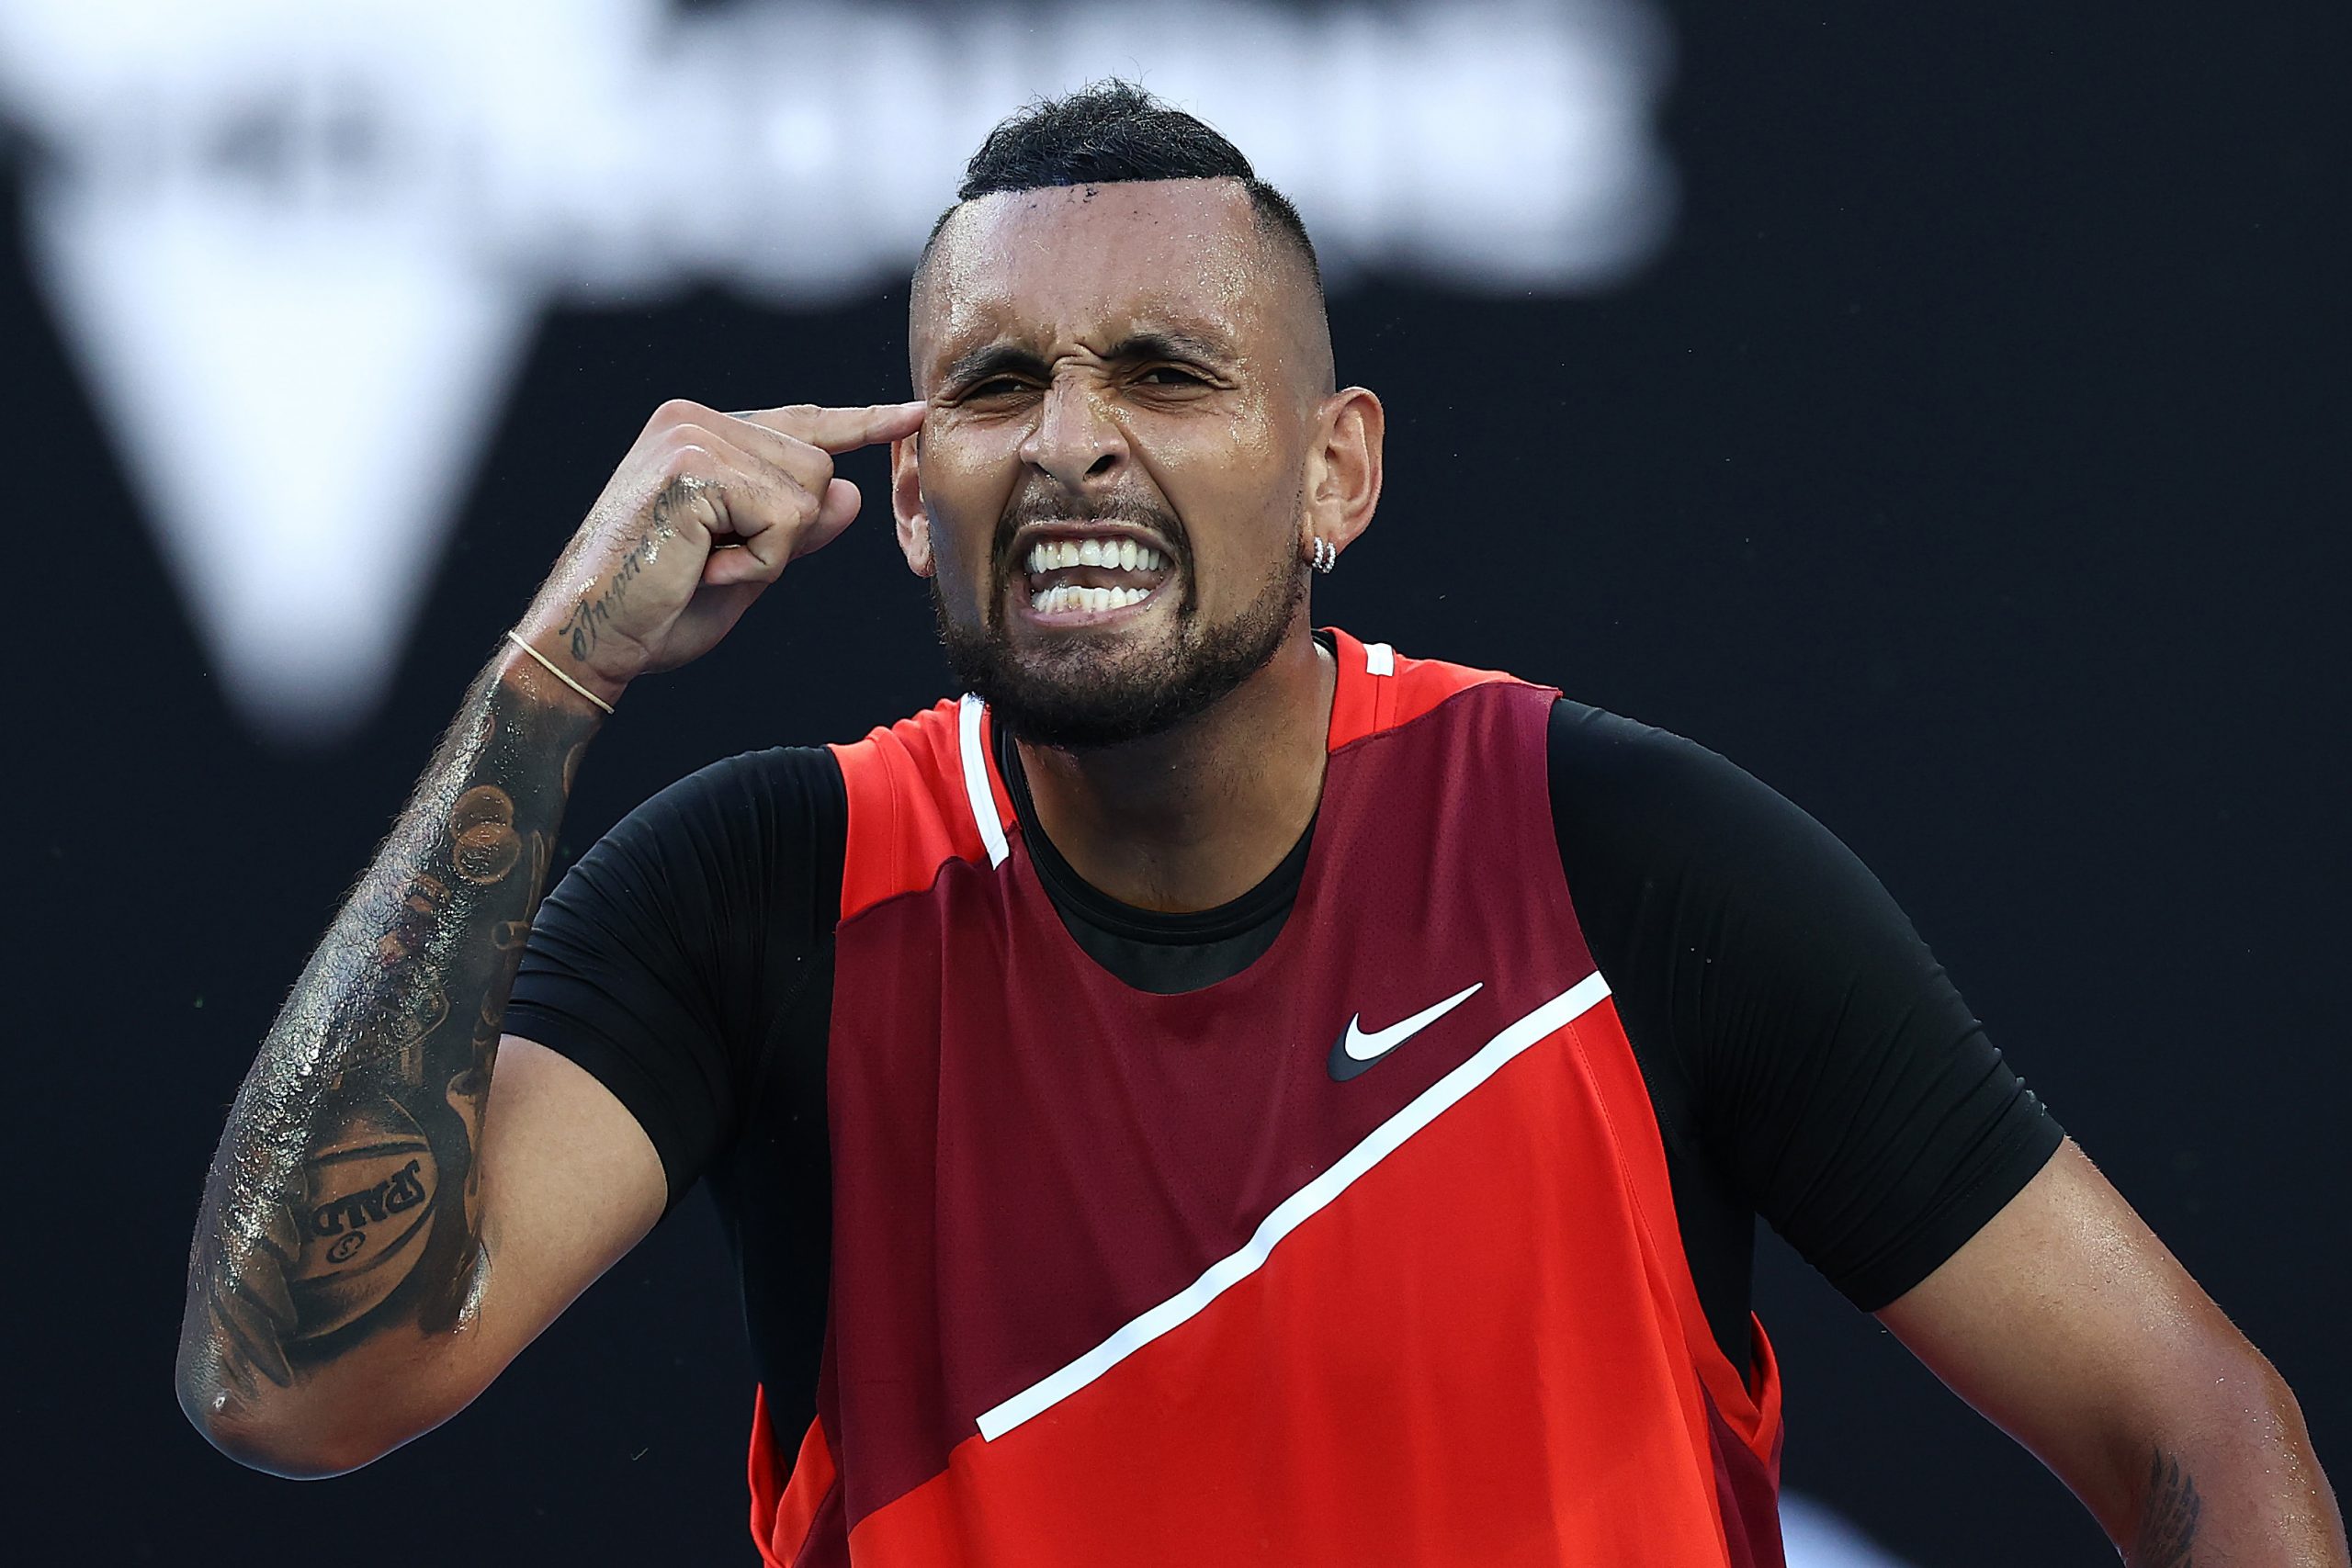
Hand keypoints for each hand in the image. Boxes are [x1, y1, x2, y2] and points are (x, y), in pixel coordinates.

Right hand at [513, 397, 925, 704]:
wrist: (586, 640)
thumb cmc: (655, 611)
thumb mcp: (748, 566)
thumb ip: (798, 528)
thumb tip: (855, 495)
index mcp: (699, 433)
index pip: (799, 424)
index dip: (861, 425)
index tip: (912, 415)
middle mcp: (694, 419)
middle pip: (819, 467)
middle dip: (787, 534)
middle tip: (711, 564)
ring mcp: (691, 435)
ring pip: (810, 492)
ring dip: (772, 552)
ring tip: (701, 565)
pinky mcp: (695, 466)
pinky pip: (785, 519)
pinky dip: (757, 563)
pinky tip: (700, 569)